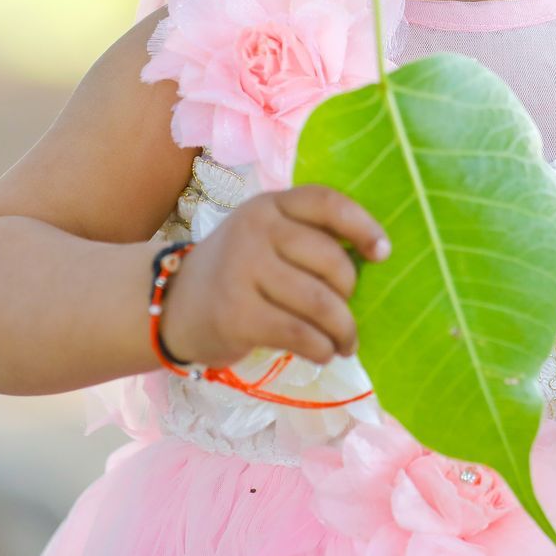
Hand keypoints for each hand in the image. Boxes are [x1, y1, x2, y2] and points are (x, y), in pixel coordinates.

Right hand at [161, 184, 389, 368]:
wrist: (173, 305)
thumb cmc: (237, 272)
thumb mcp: (265, 238)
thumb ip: (307, 238)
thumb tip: (371, 262)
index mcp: (269, 206)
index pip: (326, 202)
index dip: (362, 226)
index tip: (382, 253)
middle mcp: (255, 230)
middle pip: (331, 258)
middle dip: (350, 293)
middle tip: (348, 315)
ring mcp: (242, 270)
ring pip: (319, 301)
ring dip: (342, 329)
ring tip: (344, 343)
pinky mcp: (237, 314)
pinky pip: (299, 333)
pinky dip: (320, 347)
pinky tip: (322, 353)